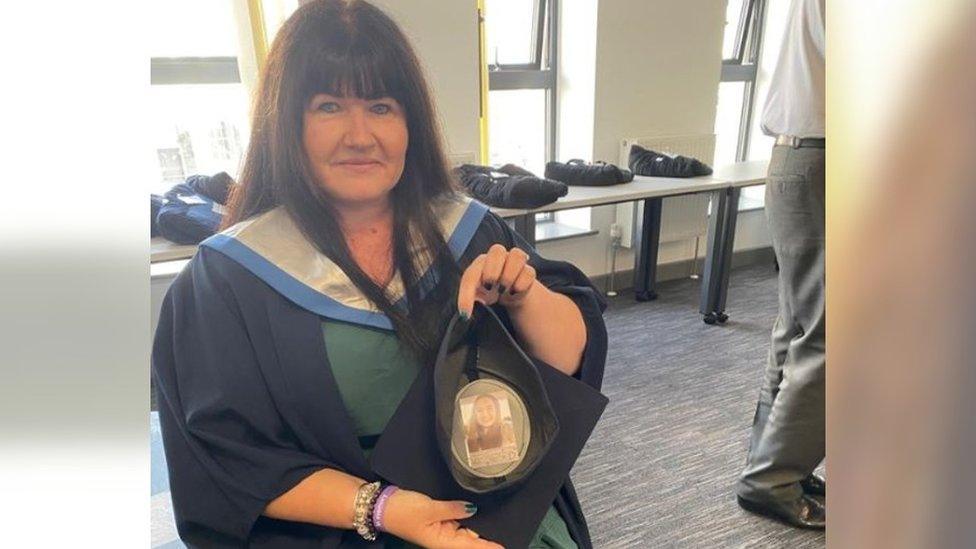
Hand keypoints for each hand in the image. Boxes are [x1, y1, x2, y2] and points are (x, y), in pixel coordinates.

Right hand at [381, 489, 502, 548]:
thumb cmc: (405, 511)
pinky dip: (471, 520)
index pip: (471, 547)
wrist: (384, 506)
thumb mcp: (429, 508)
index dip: (488, 547)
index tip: (504, 546)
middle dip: (488, 539)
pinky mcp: (441, 520)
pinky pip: (460, 522)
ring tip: (502, 525)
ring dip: (481, 530)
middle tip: (508, 532)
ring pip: (468, 532)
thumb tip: (473, 509)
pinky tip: (483, 515)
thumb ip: (453, 509)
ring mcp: (444, 530)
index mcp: (443, 542)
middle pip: (472, 541)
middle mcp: (446, 539)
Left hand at [458, 244, 539, 317]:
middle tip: (490, 288)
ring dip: (509, 275)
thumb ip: (468, 300)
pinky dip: (522, 283)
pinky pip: (529, 272)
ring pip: (517, 255)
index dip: (467, 294)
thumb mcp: (476, 296)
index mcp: (480, 263)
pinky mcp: (528, 272)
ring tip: (504, 291)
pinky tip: (515, 292)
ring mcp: (515, 263)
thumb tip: (465, 312)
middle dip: (492, 270)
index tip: (466, 311)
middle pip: (497, 250)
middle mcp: (498, 258)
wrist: (509, 292)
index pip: (471, 274)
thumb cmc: (488, 290)